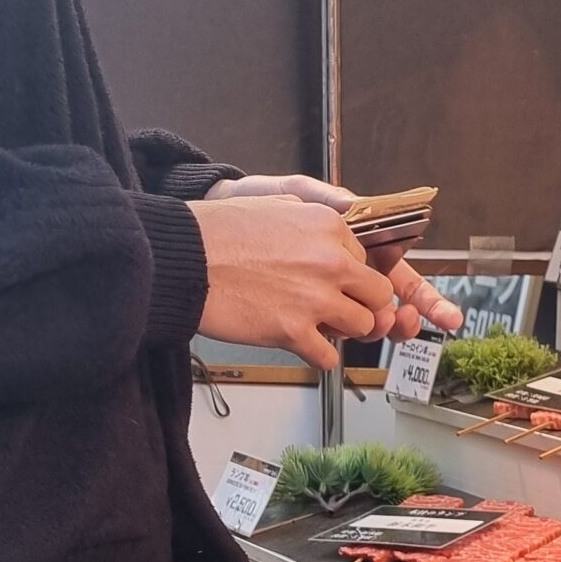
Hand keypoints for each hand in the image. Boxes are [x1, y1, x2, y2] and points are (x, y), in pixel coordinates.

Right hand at [203, 172, 462, 338]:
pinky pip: (331, 357)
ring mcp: (315, 298)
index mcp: (329, 226)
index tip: (336, 283)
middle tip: (336, 309)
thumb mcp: (276, 203)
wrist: (183, 258)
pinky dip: (318, 355)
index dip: (352, 277)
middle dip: (360, 305)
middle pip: (377, 296)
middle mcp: (331, 261)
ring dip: (342, 331)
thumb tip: (334, 236)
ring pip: (363, 327)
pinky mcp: (294, 331)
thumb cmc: (218, 231)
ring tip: (315, 325)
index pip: (368, 261)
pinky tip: (299, 343)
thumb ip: (313, 219)